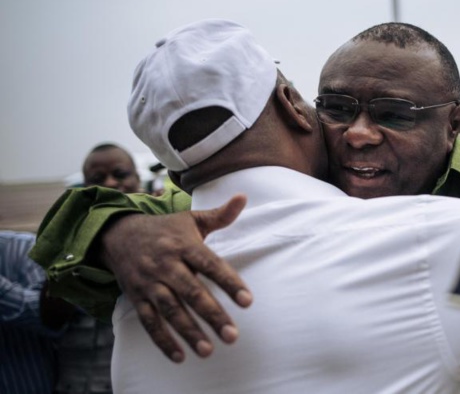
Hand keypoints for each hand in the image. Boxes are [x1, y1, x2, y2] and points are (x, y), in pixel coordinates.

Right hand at [100, 194, 252, 362]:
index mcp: (183, 244)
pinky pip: (149, 322)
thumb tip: (243, 197)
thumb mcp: (190, 218)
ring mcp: (149, 282)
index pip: (210, 264)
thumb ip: (219, 215)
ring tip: (209, 350)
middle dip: (212, 314)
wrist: (117, 233)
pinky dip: (162, 340)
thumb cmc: (165, 229)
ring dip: (188, 332)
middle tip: (232, 335)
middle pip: (191, 291)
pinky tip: (180, 356)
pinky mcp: (136, 297)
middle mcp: (165, 264)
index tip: (248, 301)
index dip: (229, 282)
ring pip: (170, 310)